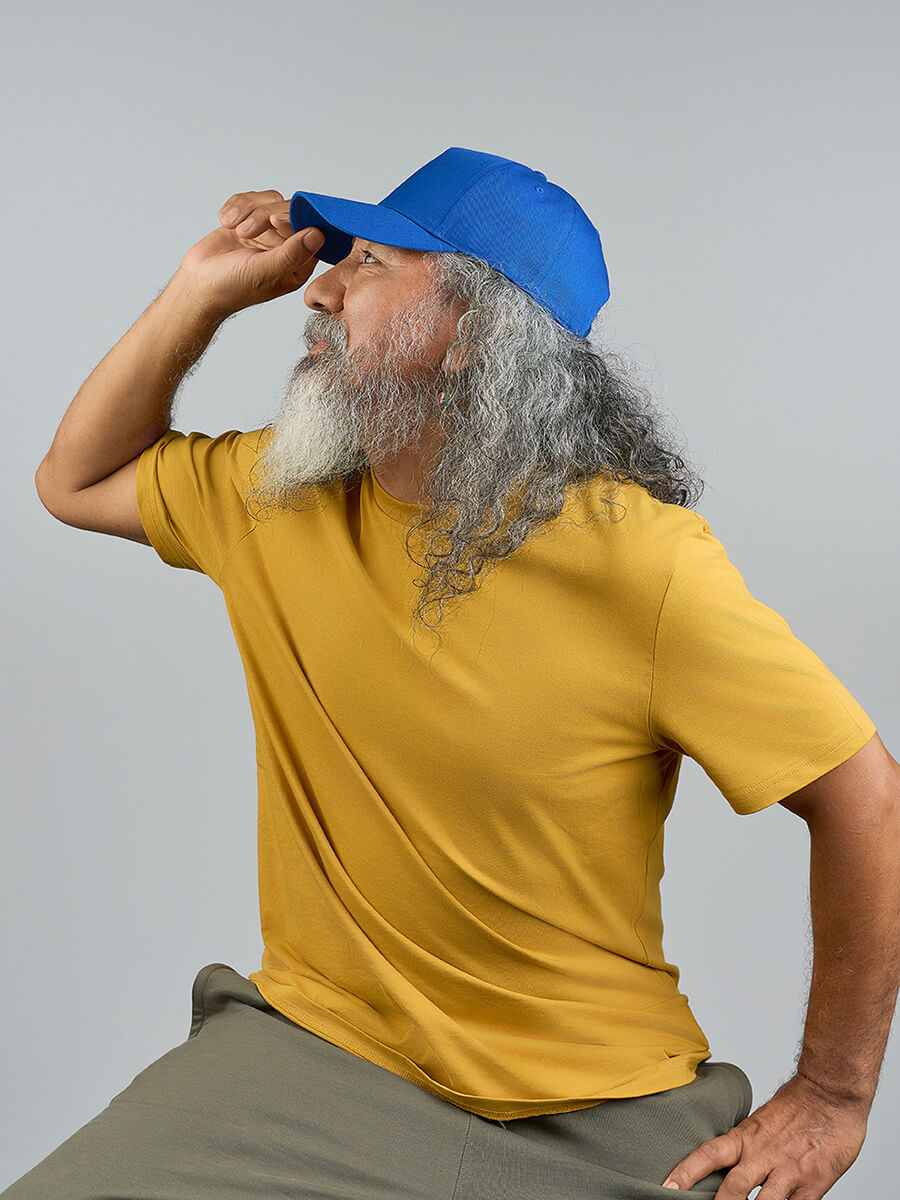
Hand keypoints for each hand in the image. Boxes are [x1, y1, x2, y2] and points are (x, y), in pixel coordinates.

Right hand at [178, 189, 324, 318]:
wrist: (198, 284)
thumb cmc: (231, 287)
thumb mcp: (264, 272)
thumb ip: (292, 254)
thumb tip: (318, 234)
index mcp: (298, 264)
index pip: (310, 230)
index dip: (293, 218)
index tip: (274, 220)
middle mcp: (286, 247)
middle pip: (288, 210)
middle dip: (264, 215)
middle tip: (245, 232)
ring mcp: (267, 232)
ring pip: (269, 200)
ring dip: (247, 210)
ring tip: (233, 229)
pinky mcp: (249, 221)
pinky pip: (251, 199)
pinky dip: (236, 206)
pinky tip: (226, 222)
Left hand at [660, 1073, 868, 1198]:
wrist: (830, 1093)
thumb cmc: (797, 1105)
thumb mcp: (760, 1121)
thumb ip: (745, 1144)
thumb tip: (725, 1161)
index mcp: (746, 1137)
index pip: (708, 1154)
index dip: (686, 1172)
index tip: (668, 1187)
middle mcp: (762, 1155)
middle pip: (732, 1189)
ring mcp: (788, 1172)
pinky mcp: (812, 1185)